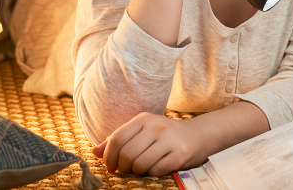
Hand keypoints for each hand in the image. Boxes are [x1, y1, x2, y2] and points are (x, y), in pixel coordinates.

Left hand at [93, 113, 208, 175]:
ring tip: (140, 168)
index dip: (108, 156)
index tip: (110, 166)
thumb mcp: (142, 131)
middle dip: (122, 167)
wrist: (198, 135)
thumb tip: (94, 152)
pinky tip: (156, 167)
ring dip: (136, 171)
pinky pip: (155, 170)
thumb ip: (119, 140)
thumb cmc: (164, 135)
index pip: (117, 138)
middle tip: (125, 170)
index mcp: (144, 118)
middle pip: (126, 154)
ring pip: (140, 164)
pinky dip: (151, 173)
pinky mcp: (180, 154)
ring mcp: (169, 140)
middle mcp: (157, 126)